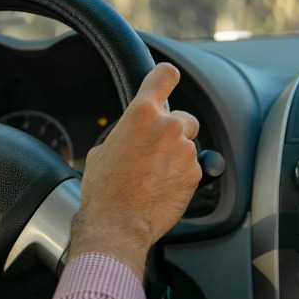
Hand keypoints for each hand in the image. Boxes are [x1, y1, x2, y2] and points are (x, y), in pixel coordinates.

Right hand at [69, 63, 200, 280]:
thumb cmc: (104, 189)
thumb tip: (131, 136)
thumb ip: (125, 133)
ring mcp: (185, 151)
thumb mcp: (103, 150)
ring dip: (175, 154)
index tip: (166, 80)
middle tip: (154, 149)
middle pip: (182, 116)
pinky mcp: (195, 173)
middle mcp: (167, 127)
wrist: (117, 222)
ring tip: (153, 174)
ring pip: (187, 144)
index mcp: (140, 114)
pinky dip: (180, 174)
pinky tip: (161, 187)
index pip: (164, 76)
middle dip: (172, 130)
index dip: (165, 77)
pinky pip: (192, 167)